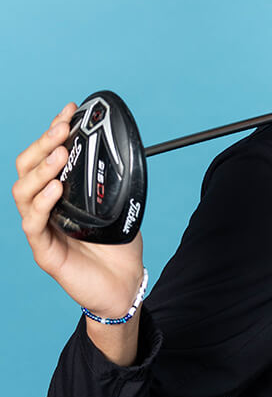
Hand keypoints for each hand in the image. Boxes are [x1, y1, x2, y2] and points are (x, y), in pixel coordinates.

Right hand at [12, 103, 143, 318]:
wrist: (123, 285)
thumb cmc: (117, 245)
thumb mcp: (118, 204)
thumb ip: (112, 181)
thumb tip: (122, 148)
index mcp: (60, 194)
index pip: (46, 157)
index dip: (52, 132)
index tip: (69, 110)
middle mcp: (46, 208)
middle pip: (27, 169)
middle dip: (42, 143)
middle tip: (62, 128)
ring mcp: (42, 229)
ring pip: (22, 193)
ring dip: (40, 170)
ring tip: (59, 155)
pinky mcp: (45, 252)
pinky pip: (34, 224)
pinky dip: (42, 203)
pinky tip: (55, 189)